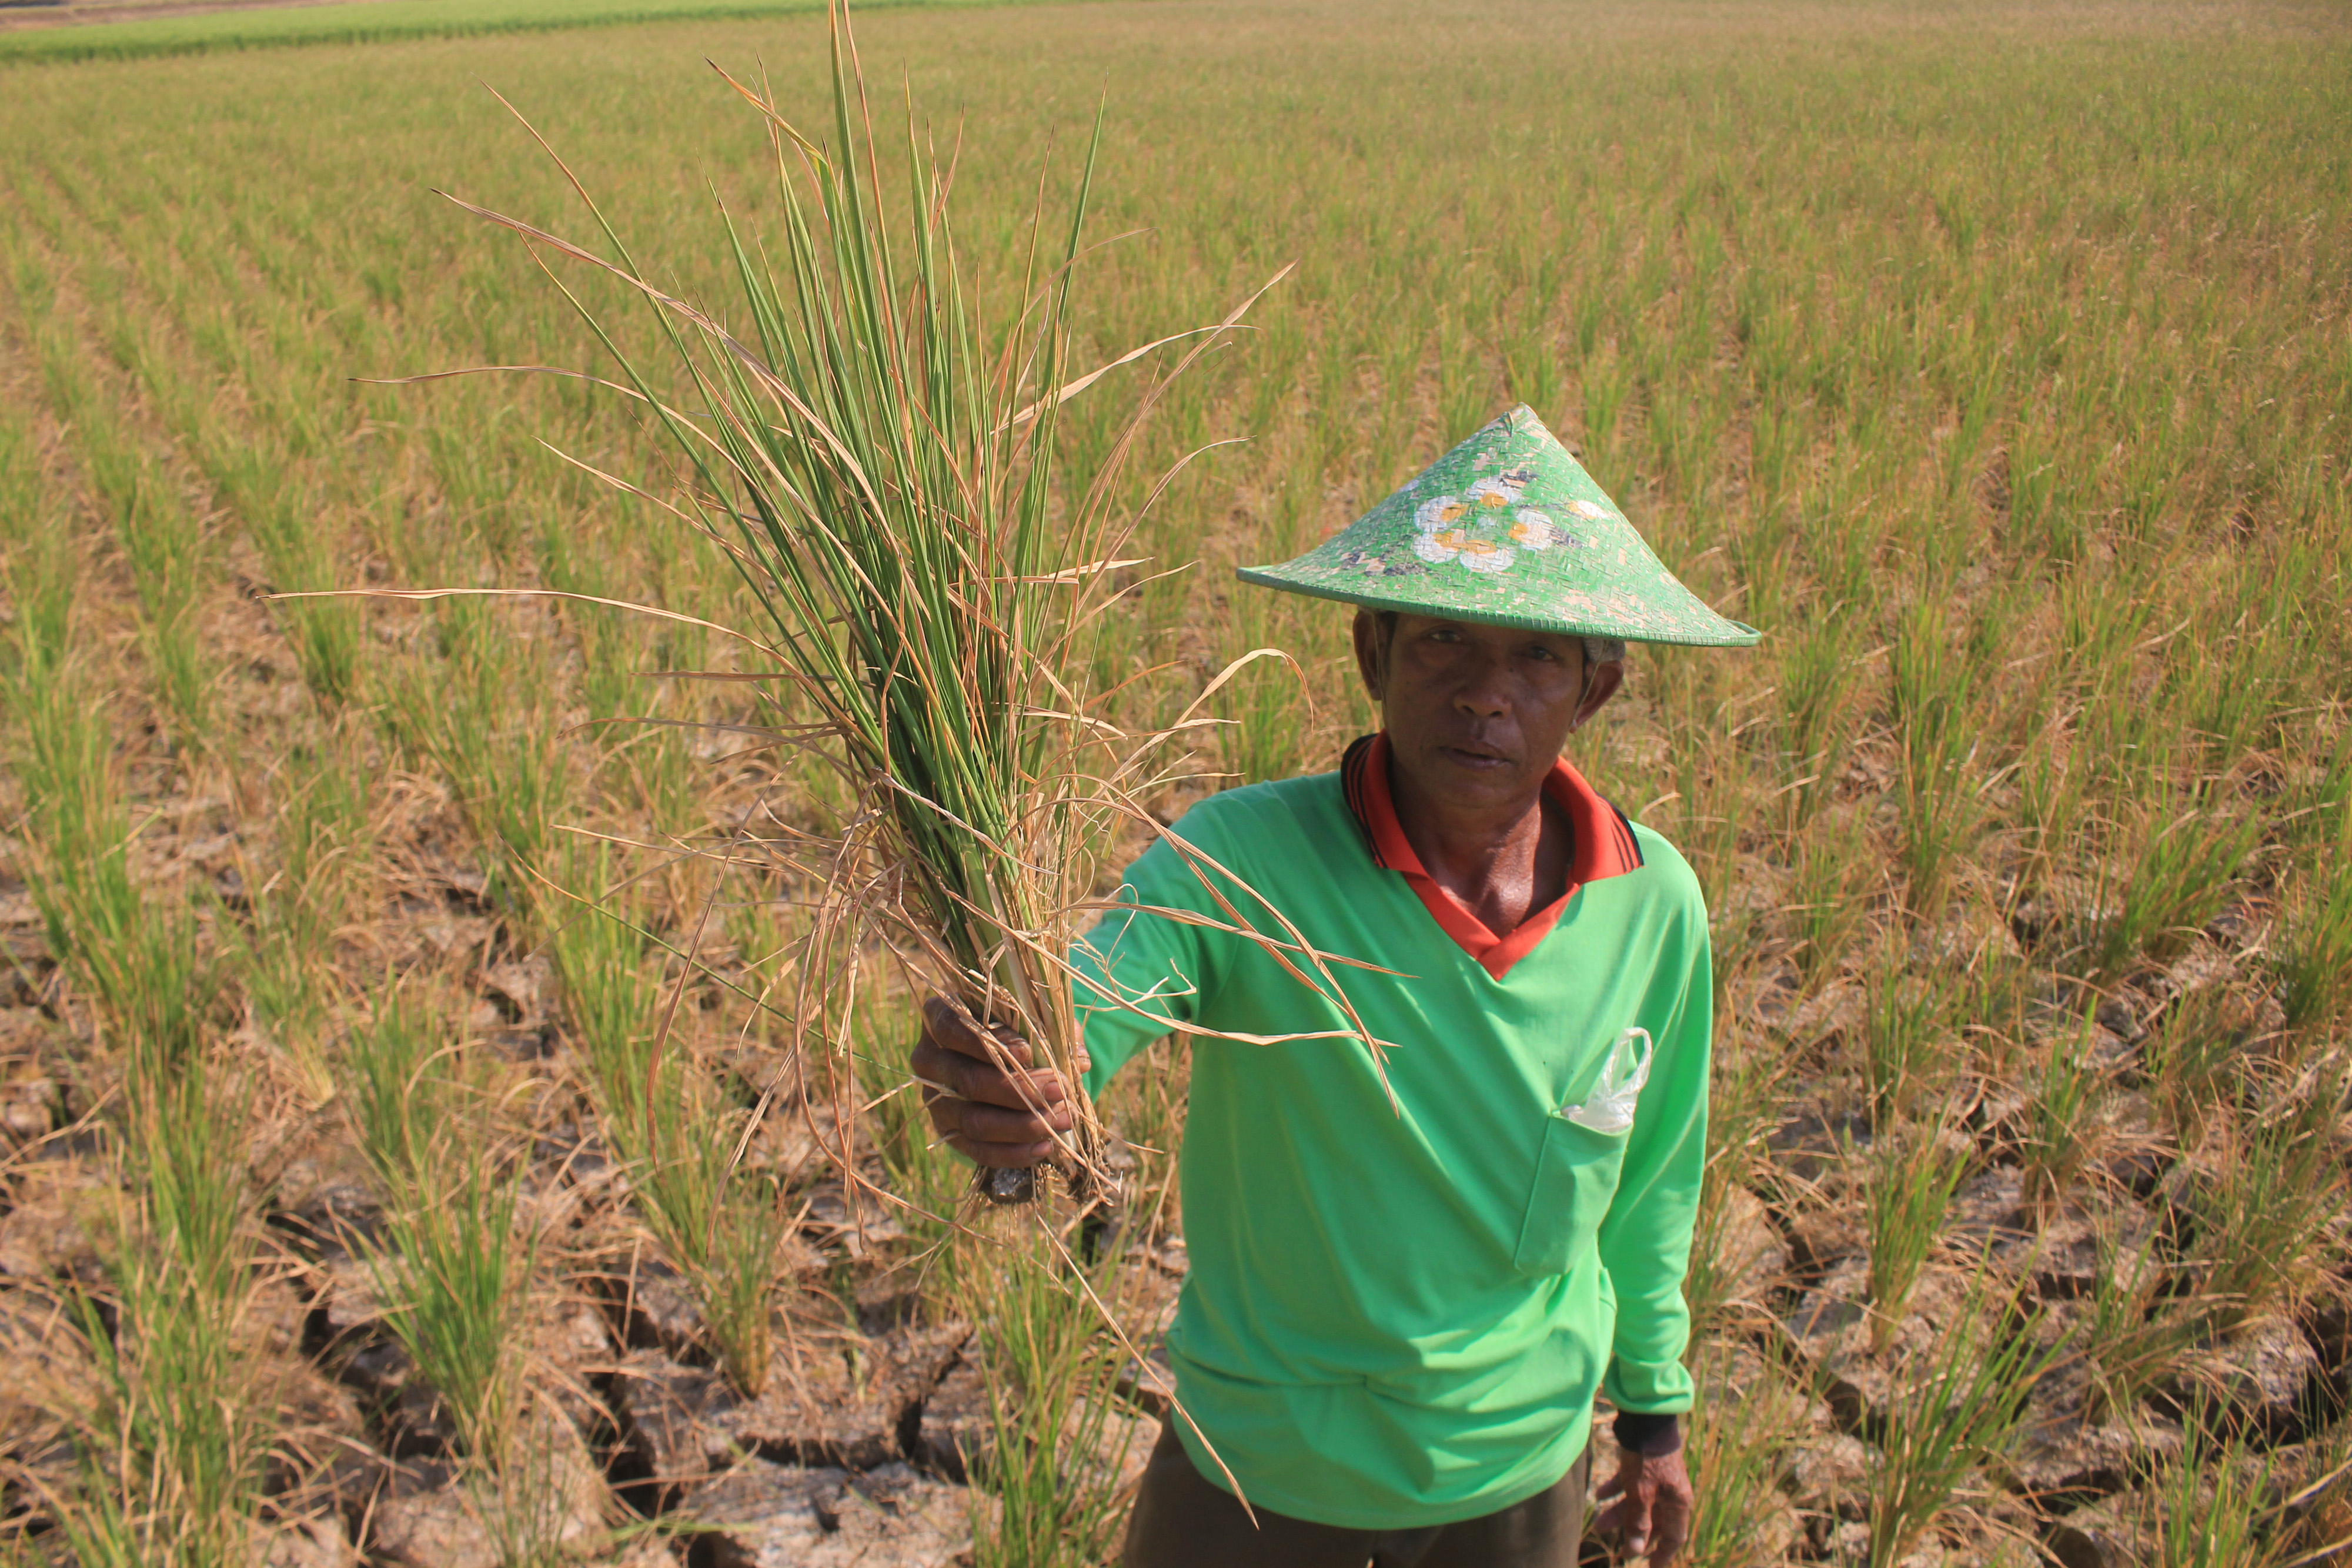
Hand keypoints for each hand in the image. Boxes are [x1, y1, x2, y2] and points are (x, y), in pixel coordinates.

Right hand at [911, 995, 1090, 1168]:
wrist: (995, 1058)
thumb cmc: (1013, 1026)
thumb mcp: (1029, 1015)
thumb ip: (1051, 1027)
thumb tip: (1079, 1061)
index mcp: (938, 1016)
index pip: (953, 1028)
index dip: (989, 1043)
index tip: (1028, 1053)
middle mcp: (928, 1059)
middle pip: (968, 1081)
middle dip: (1020, 1090)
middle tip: (1061, 1091)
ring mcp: (935, 1100)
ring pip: (974, 1121)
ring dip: (1023, 1125)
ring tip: (1063, 1120)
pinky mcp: (948, 1131)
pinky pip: (977, 1150)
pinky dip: (1013, 1152)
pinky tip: (1044, 1147)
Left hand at [1594, 1446, 1692, 1564]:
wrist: (1644, 1418)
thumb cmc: (1646, 1458)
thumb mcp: (1640, 1494)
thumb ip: (1638, 1522)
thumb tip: (1634, 1551)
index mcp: (1678, 1502)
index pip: (1674, 1537)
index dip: (1662, 1555)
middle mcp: (1670, 1492)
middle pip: (1653, 1521)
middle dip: (1634, 1534)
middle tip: (1617, 1548)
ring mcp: (1656, 1478)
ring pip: (1638, 1503)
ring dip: (1619, 1514)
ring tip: (1597, 1523)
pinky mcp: (1643, 1464)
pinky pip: (1630, 1484)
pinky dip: (1616, 1490)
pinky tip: (1599, 1494)